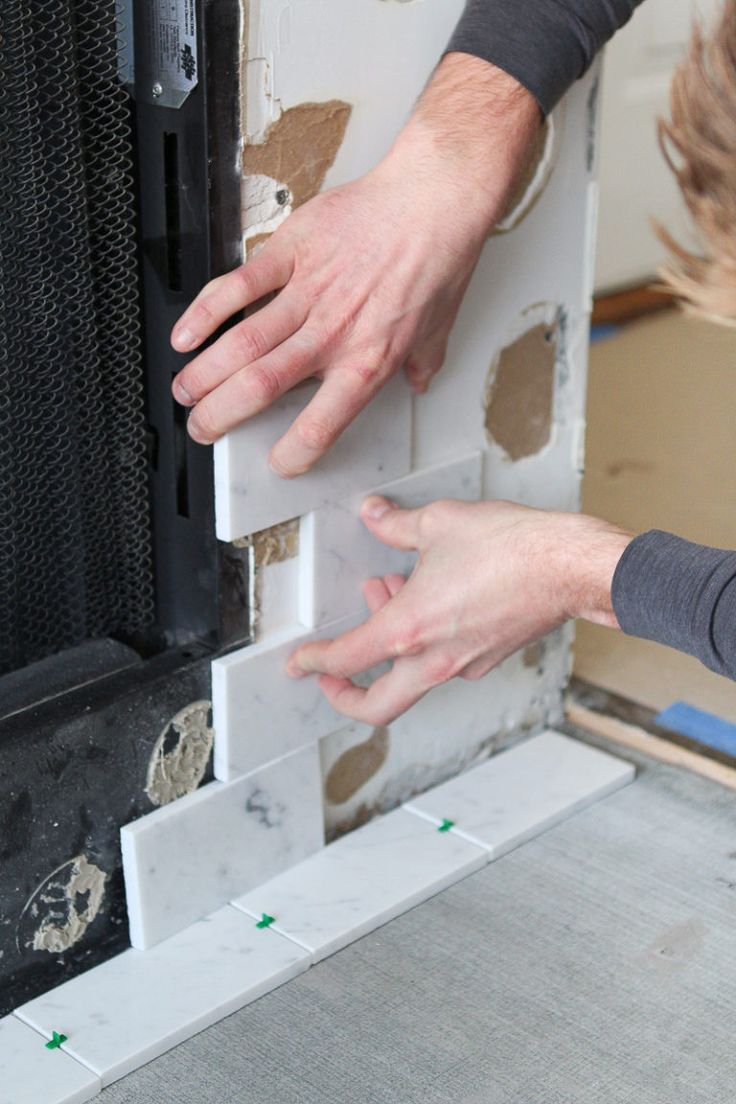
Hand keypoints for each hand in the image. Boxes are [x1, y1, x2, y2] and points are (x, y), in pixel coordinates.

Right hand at [170, 55, 540, 476]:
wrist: (434, 197)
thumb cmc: (439, 259)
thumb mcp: (439, 327)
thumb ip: (422, 363)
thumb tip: (418, 383)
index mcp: (368, 361)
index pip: (321, 424)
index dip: (292, 452)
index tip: (277, 460)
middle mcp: (332, 333)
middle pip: (260, 388)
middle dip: (220, 416)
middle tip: (202, 428)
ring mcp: (308, 292)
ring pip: (241, 345)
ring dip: (204, 374)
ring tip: (184, 392)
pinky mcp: (291, 252)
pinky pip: (238, 286)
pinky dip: (204, 313)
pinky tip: (185, 335)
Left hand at [287, 497, 632, 724]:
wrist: (571, 566)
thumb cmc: (513, 548)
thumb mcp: (439, 523)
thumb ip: (395, 524)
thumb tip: (373, 515)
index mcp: (410, 629)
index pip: (346, 660)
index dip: (313, 664)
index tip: (299, 663)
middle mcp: (434, 659)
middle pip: (378, 706)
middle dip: (346, 697)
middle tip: (330, 677)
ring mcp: (464, 664)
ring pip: (412, 674)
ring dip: (390, 644)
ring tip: (386, 590)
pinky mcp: (489, 658)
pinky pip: (443, 660)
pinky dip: (424, 638)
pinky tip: (429, 596)